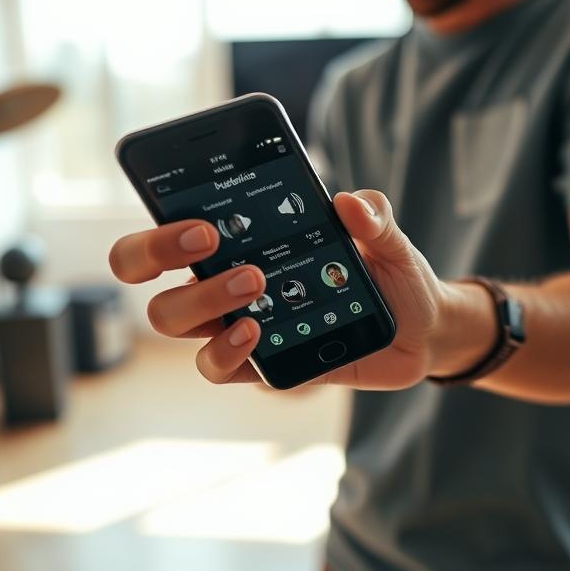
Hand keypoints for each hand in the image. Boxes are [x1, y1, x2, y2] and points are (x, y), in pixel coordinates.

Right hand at [108, 190, 446, 389]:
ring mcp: (238, 325)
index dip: (159, 224)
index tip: (199, 219)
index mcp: (242, 241)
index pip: (168, 229)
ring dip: (201, 298)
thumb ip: (374, 216)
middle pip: (149, 273)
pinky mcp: (260, 366)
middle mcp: (225, 281)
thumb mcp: (389, 240)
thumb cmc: (390, 275)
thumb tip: (349, 203)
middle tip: (210, 240)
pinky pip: (218, 367)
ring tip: (253, 283)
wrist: (420, 330)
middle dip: (155, 252)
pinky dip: (226, 351)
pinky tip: (256, 332)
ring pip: (175, 319)